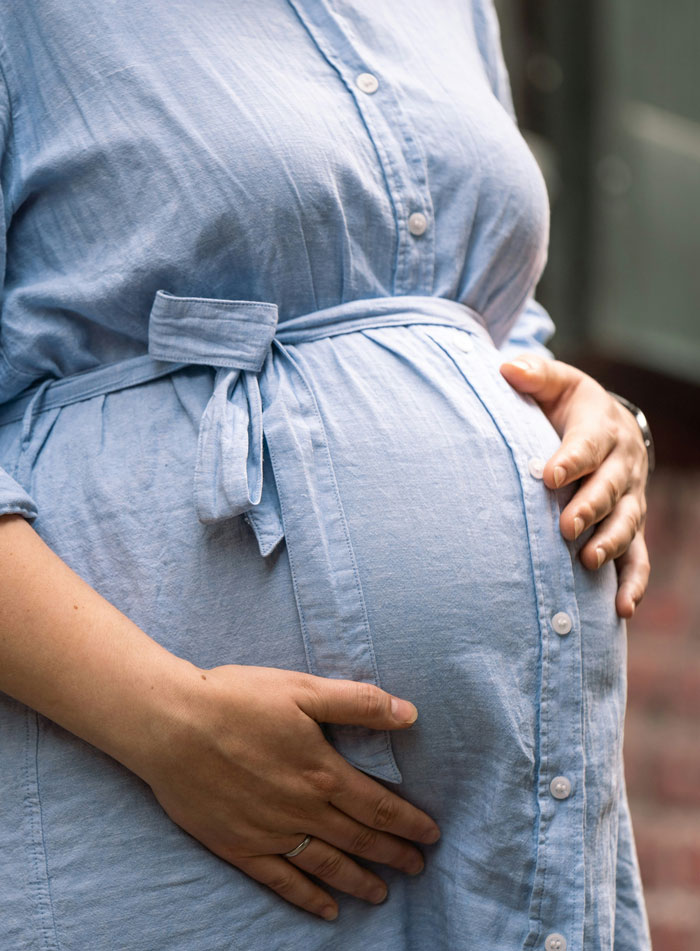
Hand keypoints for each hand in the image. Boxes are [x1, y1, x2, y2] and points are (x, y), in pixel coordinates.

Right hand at [133, 665, 439, 920]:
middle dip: (393, 854)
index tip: (430, 834)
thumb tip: (409, 714)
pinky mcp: (238, 847)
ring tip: (383, 893)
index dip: (408, 822)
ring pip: (326, 865)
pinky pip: (281, 881)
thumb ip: (358, 703)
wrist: (171, 726)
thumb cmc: (237, 699)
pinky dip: (308, 898)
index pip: (379, 806)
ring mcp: (270, 833)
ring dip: (359, 880)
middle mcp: (302, 810)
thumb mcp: (303, 690)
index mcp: (322, 772)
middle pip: (359, 840)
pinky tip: (327, 910)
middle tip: (418, 866)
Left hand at [500, 355, 649, 617]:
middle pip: (609, 488)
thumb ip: (533, 376)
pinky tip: (621, 608)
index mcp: (600, 426)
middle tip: (565, 526)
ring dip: (610, 543)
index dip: (570, 459)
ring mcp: (629, 497)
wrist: (606, 424)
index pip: (586, 444)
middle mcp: (621, 464)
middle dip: (589, 507)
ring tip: (589, 561)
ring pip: (626, 523)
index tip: (548, 476)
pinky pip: (638, 556)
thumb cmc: (567, 405)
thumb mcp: (555, 382)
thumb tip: (507, 369)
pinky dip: (632, 581)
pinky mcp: (631, 524)